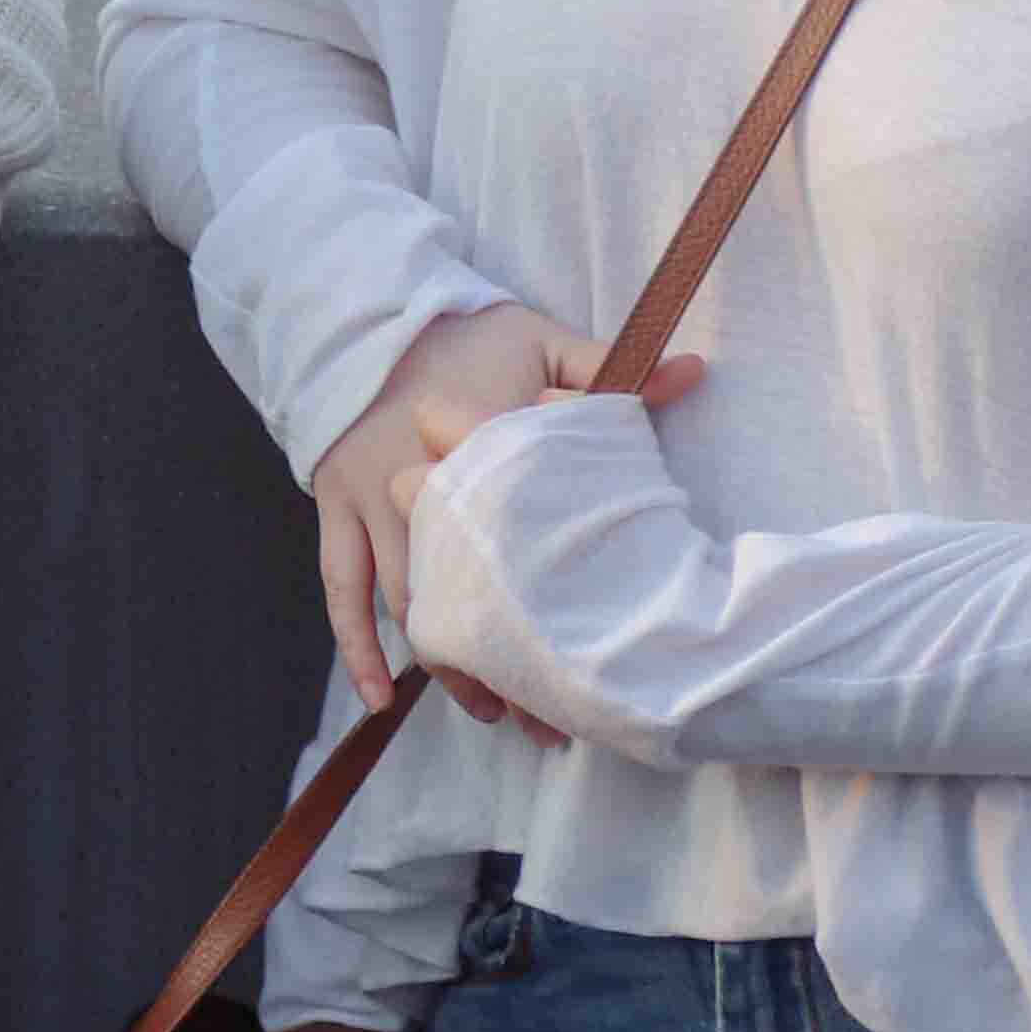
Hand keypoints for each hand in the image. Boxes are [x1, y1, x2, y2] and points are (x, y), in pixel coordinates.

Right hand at [305, 304, 701, 721]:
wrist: (370, 311)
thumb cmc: (469, 333)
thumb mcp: (543, 339)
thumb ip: (608, 369)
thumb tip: (693, 371)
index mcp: (476, 448)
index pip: (522, 544)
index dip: (555, 613)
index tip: (594, 664)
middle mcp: (418, 484)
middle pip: (465, 592)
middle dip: (506, 660)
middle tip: (550, 720)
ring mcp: (370, 500)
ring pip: (408, 603)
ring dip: (449, 664)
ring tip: (497, 712)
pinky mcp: (337, 508)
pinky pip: (340, 589)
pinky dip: (357, 647)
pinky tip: (383, 698)